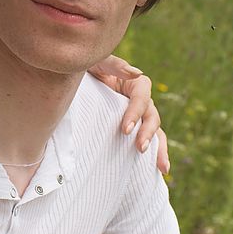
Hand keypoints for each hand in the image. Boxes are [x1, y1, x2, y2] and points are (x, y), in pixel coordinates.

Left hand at [88, 55, 170, 175]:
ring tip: (162, 167)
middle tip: (139, 147)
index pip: (142, 96)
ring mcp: (137, 115)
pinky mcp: (131, 127)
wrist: (70, 80)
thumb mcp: (96, 61)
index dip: (136, 112)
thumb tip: (137, 73)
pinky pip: (147, 140)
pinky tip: (161, 171)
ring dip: (159, 148)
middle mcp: (139, 99)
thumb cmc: (84, 67)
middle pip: (152, 115)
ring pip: (155, 130)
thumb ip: (114, 65)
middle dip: (148, 133)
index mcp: (133, 82)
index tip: (125, 129)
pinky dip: (156, 154)